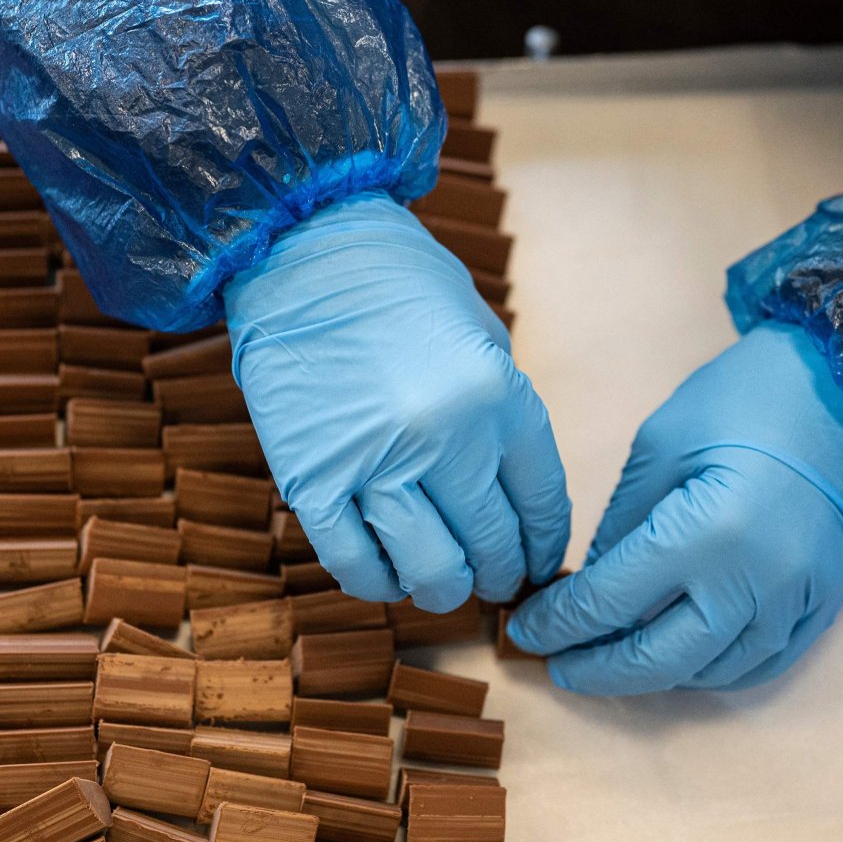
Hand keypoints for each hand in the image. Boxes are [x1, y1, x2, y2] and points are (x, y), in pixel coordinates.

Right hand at [225, 191, 569, 611]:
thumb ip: (503, 416)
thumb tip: (516, 498)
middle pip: (491, 546)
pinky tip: (387, 574)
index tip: (535, 562)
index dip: (541, 546)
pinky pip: (355, 564)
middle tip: (492, 580)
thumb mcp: (482, 336)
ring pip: (430, 572)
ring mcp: (376, 463)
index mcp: (499, 397)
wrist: (301, 252)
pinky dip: (378, 582)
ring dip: (442, 589)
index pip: (540, 505)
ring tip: (441, 583)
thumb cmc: (396, 286)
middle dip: (498, 575)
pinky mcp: (313, 480)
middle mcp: (445, 437)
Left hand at [506, 322, 842, 691]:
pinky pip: (764, 662)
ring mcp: (799, 598)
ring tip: (611, 660)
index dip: (560, 624)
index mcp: (706, 532)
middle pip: (660, 660)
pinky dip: (714, 670)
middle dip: (598, 669)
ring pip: (712, 671)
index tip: (527, 631)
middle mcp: (756, 581)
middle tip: (557, 665)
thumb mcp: (660, 446)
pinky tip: (680, 659)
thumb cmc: (742, 398)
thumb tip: (588, 587)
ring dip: (654, 676)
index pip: (612, 603)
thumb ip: (621, 526)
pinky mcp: (828, 600)